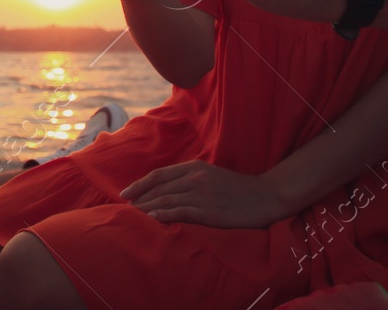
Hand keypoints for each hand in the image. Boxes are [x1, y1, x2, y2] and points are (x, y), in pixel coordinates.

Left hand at [122, 160, 291, 227]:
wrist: (265, 196)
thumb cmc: (238, 189)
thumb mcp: (212, 175)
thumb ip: (191, 178)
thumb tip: (168, 188)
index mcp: (195, 167)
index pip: (159, 175)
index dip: (140, 184)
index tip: (126, 193)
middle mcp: (195, 178)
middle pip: (159, 188)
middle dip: (139, 198)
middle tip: (123, 207)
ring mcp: (202, 194)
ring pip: (166, 200)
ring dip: (146, 208)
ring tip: (131, 215)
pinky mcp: (209, 211)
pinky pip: (180, 212)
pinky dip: (163, 215)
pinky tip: (151, 220)